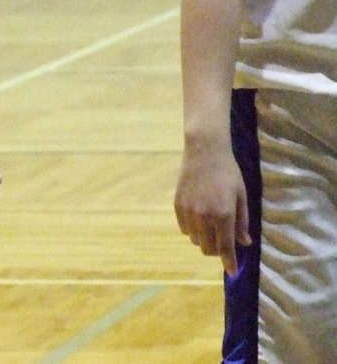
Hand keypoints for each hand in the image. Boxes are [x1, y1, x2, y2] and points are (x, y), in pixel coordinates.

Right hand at [175, 140, 249, 276]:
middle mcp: (204, 216)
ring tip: (211, 227)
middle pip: (208, 248)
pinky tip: (199, 220)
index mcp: (223, 215)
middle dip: (217, 250)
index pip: (226, 247)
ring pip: (196, 240)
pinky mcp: (178, 205)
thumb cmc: (228, 172)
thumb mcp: (241, 196)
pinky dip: (192, 230)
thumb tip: (244, 243)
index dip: (229, 262)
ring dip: (205, 239)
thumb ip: (242, 221)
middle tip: (224, 242)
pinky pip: (184, 229)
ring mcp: (189, 211)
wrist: (204, 151)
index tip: (232, 272)